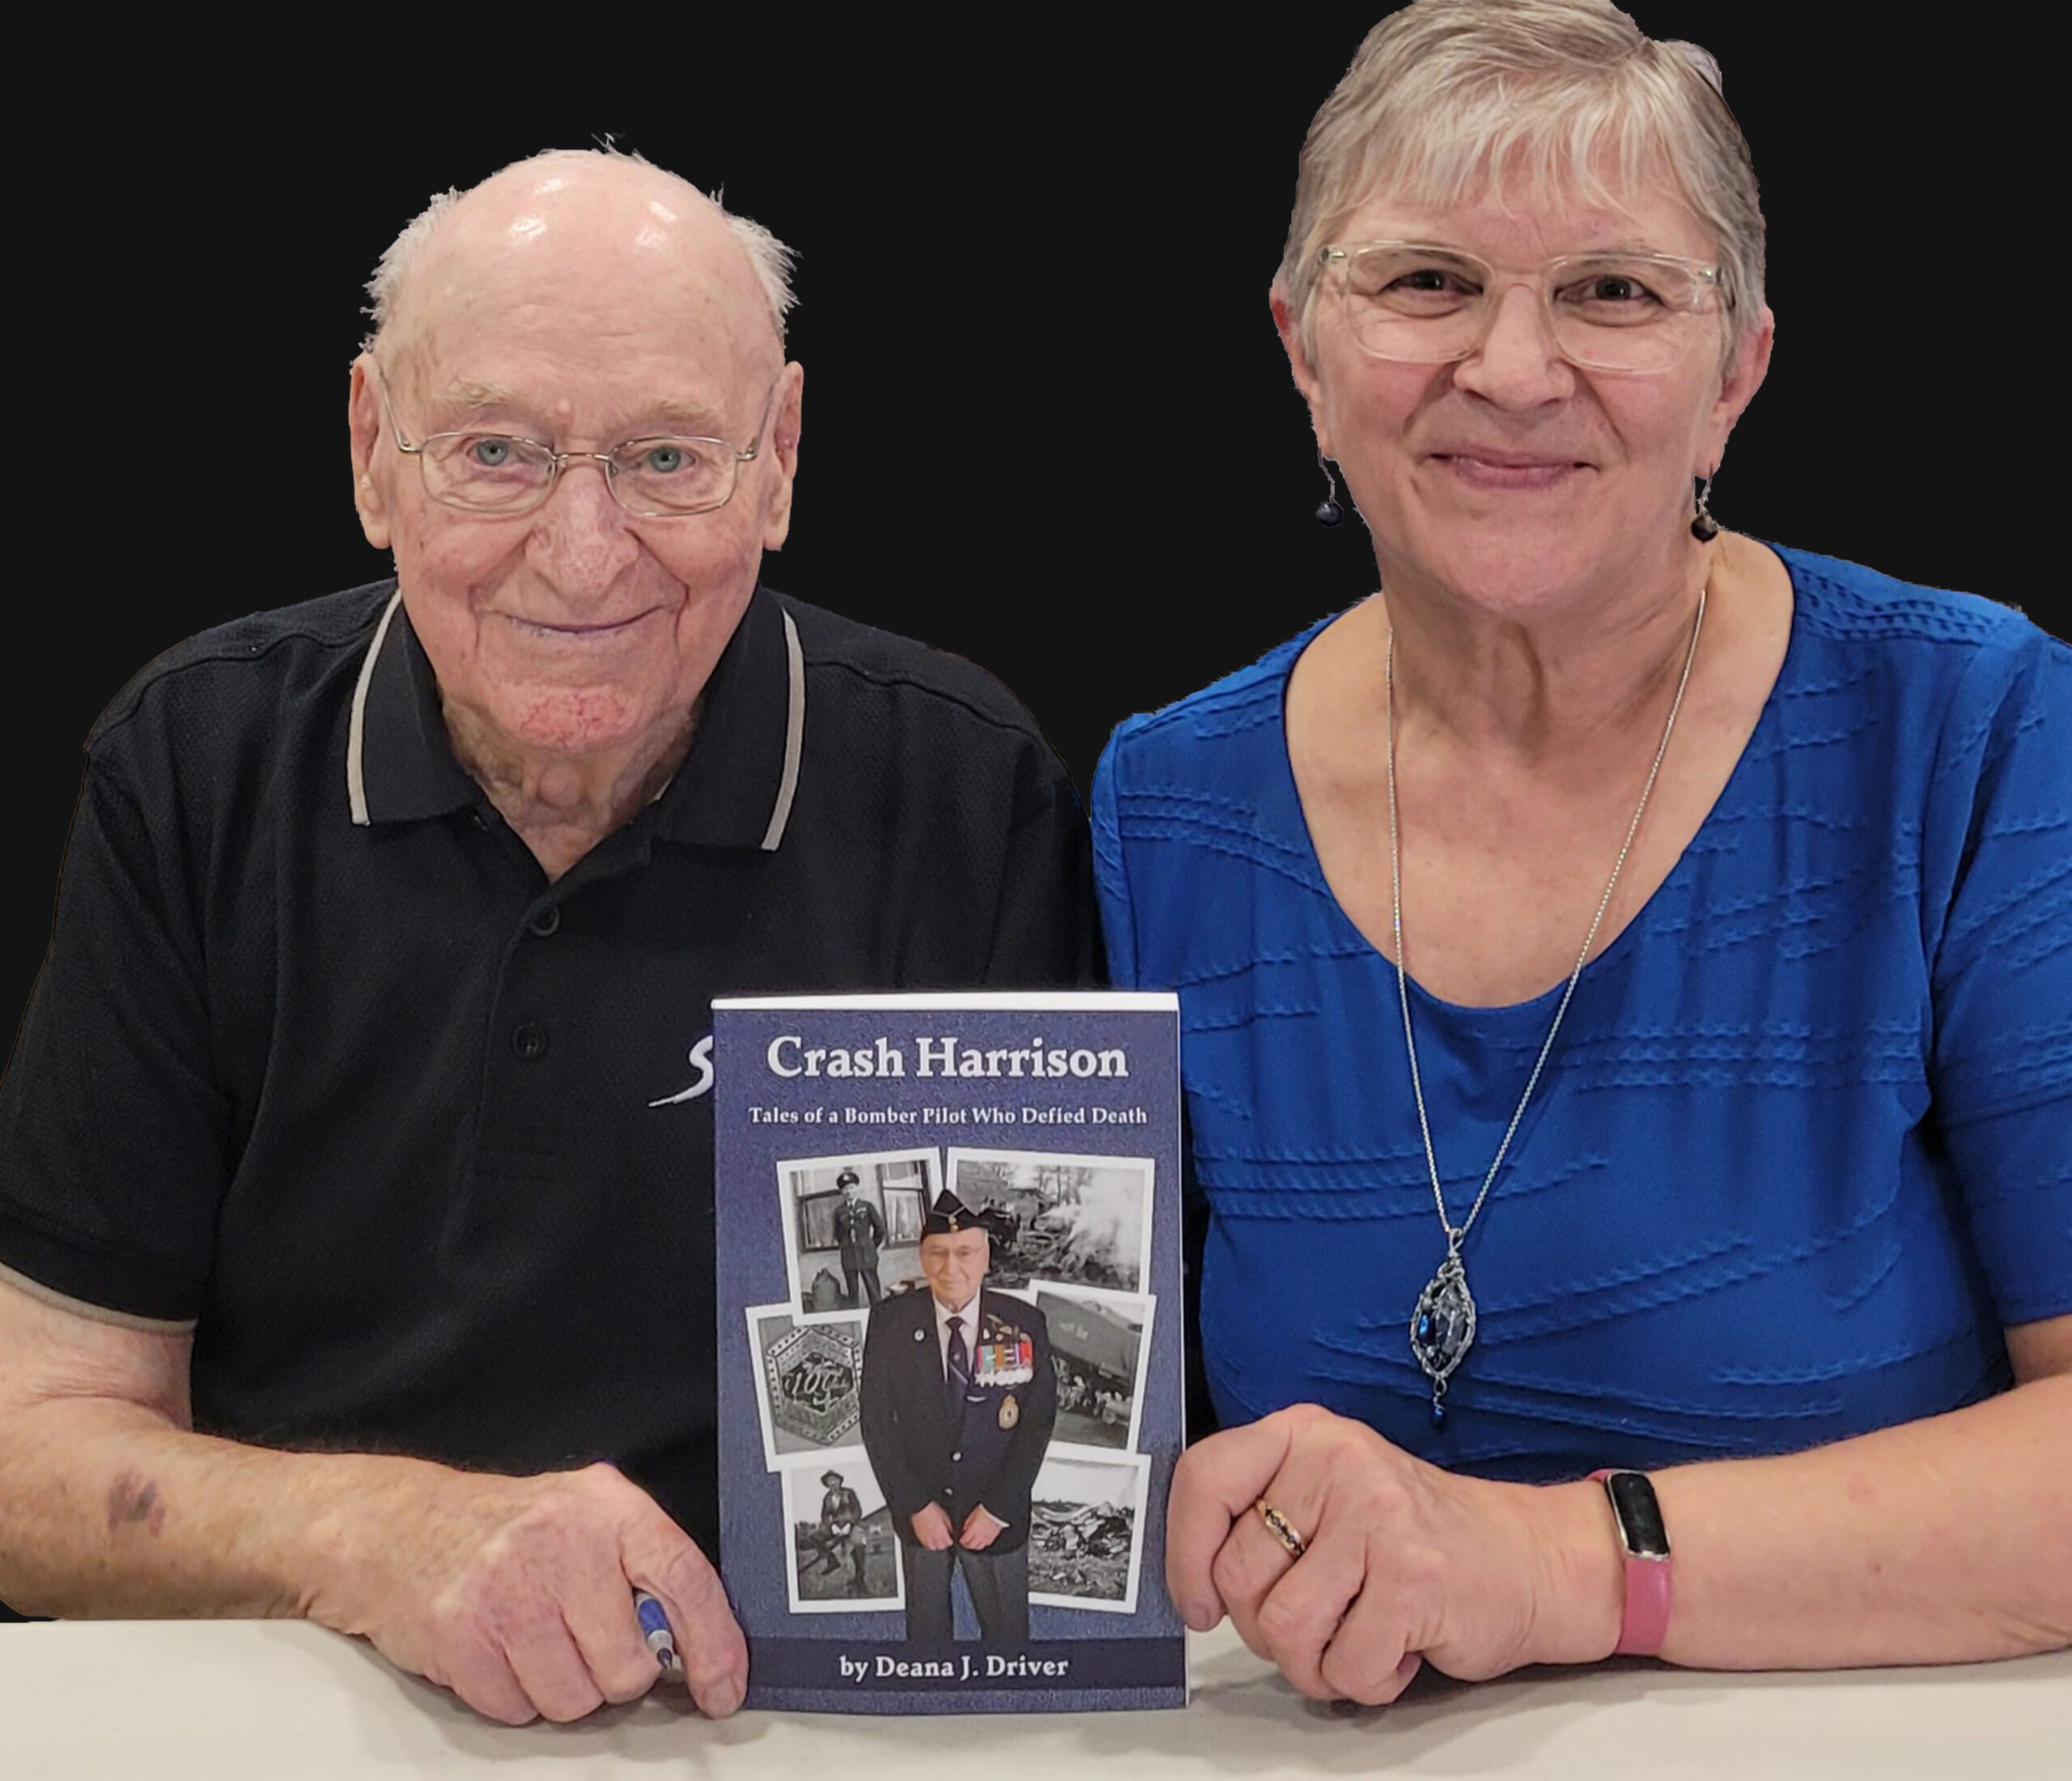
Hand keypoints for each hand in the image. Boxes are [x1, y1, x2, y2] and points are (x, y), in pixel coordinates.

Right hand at [307, 1460, 746, 1724]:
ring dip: (560, 1689)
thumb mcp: (588, 1520)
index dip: (714, 1645)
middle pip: (628, 1665)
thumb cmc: (508, 1531)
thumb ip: (644, 1571)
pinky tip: (498, 1651)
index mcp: (609, 1505)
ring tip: (534, 1641)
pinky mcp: (461, 1631)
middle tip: (580, 1639)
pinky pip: (517, 1710)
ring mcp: (507, 1585)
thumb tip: (700, 1651)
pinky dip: (512, 1695)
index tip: (722, 1689)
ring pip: (575, 1699)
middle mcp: (561, 1538)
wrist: (399, 1526)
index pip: (685, 1579)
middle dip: (612, 1672)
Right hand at [909, 1502, 956, 1550]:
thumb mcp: (944, 1515)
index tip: (950, 1539)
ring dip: (936, 1546)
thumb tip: (951, 1531)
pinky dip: (928, 1544)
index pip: (948, 1543)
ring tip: (937, 1542)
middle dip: (944, 1544)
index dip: (950, 1541)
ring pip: (932, 1548)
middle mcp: (934, 1537)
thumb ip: (949, 1525)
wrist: (920, 1508)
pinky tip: (930, 1540)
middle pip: (941, 1547)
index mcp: (941, 1532)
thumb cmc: (932, 1510)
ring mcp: (926, 1538)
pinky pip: (925, 1545)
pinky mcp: (919, 1537)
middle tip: (945, 1541)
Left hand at [959, 1506, 1005, 1549]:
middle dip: (967, 1545)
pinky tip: (982, 1541)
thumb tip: (965, 1529)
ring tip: (973, 1544)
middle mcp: (980, 1535)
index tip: (961, 1540)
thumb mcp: (973, 1514)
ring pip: (979, 1547)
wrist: (997, 1509)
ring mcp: (987, 1537)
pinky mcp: (993, 1537)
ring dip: (975, 1546)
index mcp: (974, 1529)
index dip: (961, 1541)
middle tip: (965, 1543)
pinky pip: (987, 1544)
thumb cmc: (986, 1510)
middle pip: (971, 1546)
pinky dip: (983, 1544)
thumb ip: (968, 1523)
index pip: (965, 1540)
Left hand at [1167, 1405, 1618, 1704]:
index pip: (1204, 1478)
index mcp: (1305, 1436)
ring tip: (1359, 1635)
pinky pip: (1345, 1665)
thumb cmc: (1419, 1537)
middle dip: (1268, 1627)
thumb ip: (1263, 1517)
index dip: (1184, 1553)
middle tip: (1321, 1619)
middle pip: (1239, 1575)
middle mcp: (1338, 1463)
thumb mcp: (1330, 1496)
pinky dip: (1368, 1680)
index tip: (1198, 1602)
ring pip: (1285, 1631)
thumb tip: (1192, 1576)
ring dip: (1318, 1662)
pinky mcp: (1413, 1578)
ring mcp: (1377, 1518)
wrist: (1532, 1558)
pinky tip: (1398, 1648)